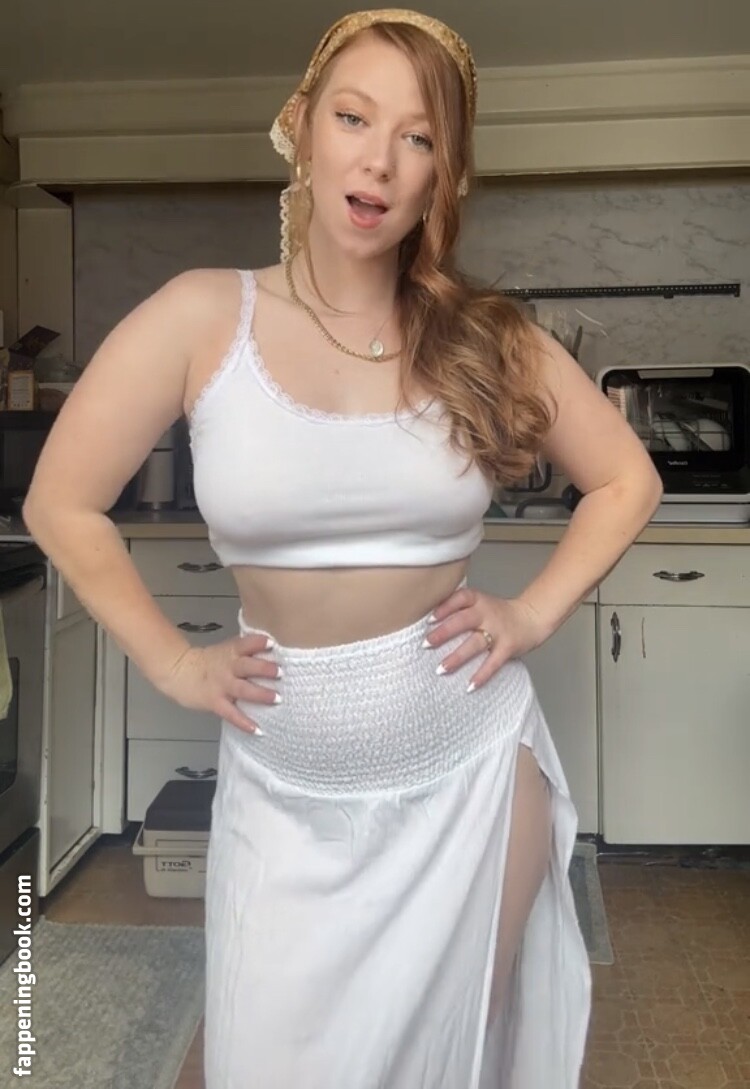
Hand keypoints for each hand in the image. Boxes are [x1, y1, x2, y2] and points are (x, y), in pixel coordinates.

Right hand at [156, 633, 280, 733]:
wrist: (179, 671)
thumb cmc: (209, 661)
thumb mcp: (225, 650)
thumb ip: (245, 652)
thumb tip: (272, 653)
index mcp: (231, 652)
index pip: (245, 644)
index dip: (258, 642)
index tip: (272, 643)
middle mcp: (228, 667)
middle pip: (247, 666)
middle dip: (264, 669)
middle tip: (280, 672)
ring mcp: (222, 686)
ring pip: (243, 689)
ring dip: (261, 694)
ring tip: (277, 698)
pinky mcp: (216, 702)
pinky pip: (231, 714)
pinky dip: (244, 723)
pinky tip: (257, 730)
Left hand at [423, 584, 547, 691]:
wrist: (532, 617)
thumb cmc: (498, 613)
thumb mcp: (480, 603)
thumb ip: (459, 609)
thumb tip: (427, 624)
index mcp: (478, 601)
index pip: (461, 598)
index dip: (445, 607)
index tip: (429, 619)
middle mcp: (487, 614)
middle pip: (463, 621)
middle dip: (444, 633)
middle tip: (426, 644)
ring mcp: (498, 631)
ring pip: (475, 644)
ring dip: (457, 657)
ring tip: (441, 669)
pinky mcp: (508, 647)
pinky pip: (493, 663)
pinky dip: (482, 675)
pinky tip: (470, 686)